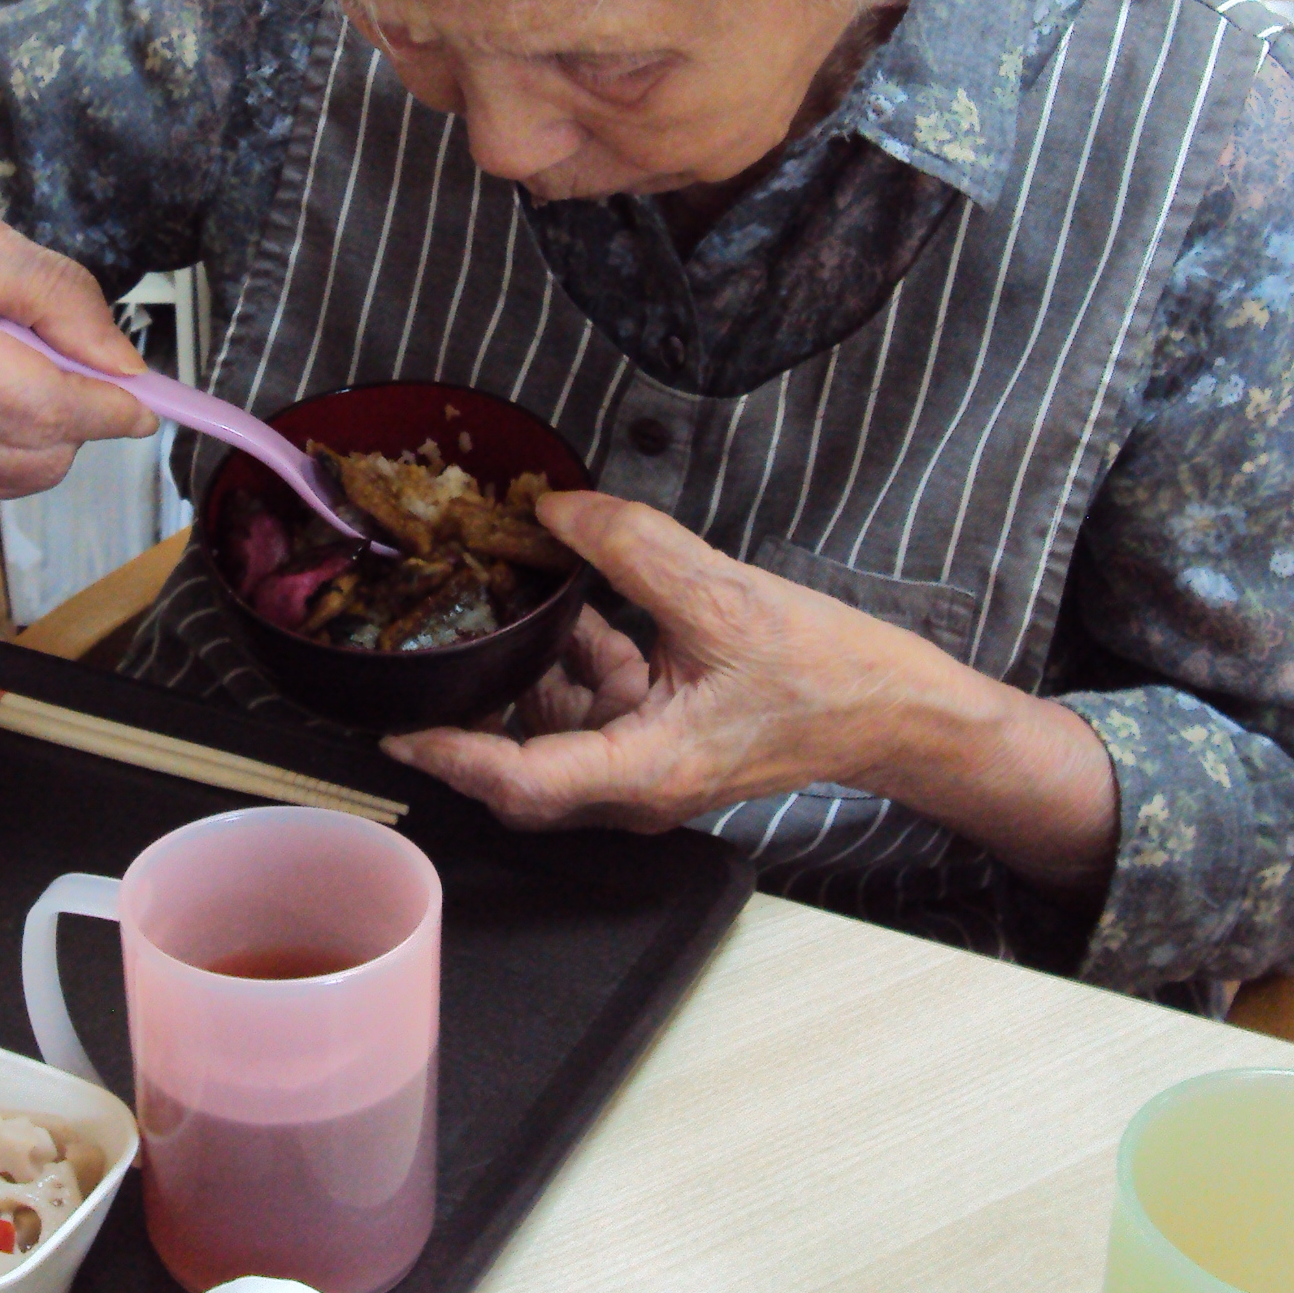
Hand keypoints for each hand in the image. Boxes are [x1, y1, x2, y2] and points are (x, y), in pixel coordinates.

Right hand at [0, 205, 156, 505]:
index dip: (113, 408)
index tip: (145, 399)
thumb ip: (66, 302)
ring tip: (3, 371)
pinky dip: (10, 448)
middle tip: (48, 355)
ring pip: (29, 473)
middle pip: (49, 450)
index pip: (53, 411)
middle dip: (74, 409)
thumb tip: (124, 367)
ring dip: (43, 430)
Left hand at [381, 493, 1119, 895]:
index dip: (452, 757)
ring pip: (554, 728)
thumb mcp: (724, 595)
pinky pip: (592, 708)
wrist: (898, 712)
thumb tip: (550, 508)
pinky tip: (578, 606)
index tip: (395, 731)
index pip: (523, 782)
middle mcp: (637, 785)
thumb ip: (631, 547)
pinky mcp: (660, 742)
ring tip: (512, 598)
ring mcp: (648, 768)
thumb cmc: (829, 673)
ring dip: (532, 668)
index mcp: (649, 770)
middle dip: (475, 703)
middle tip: (428, 646)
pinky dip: (576, 660)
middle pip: (522, 763)